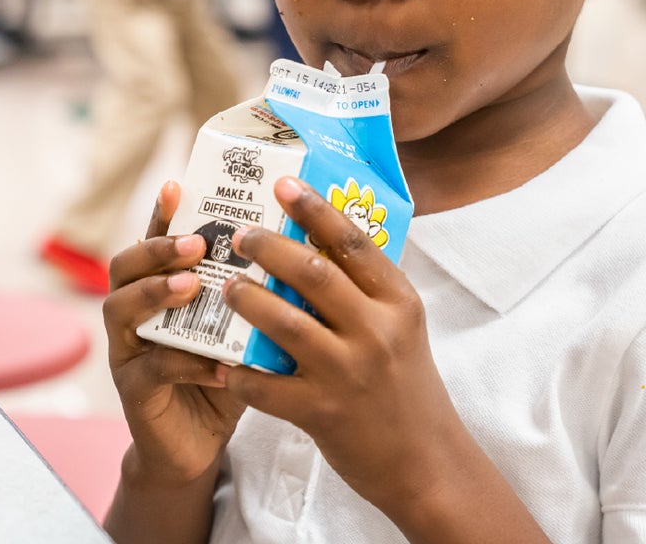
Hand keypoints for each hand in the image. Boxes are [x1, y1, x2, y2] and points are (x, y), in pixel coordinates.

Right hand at [103, 182, 246, 484]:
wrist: (198, 442)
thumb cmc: (224, 369)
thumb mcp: (240, 323)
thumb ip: (255, 288)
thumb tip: (303, 245)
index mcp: (160, 285)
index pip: (155, 239)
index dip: (162, 212)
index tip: (178, 185)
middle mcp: (134, 310)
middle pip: (125, 265)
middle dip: (157, 249)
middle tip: (195, 242)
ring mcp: (127, 349)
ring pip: (123, 309)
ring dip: (157, 293)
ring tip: (192, 286)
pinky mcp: (133, 391)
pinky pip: (152, 369)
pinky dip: (186, 363)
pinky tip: (220, 364)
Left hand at [217, 177, 463, 515]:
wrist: (425, 461)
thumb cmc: (406, 383)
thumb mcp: (400, 326)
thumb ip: (367, 288)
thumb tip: (321, 237)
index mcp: (398, 301)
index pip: (353, 242)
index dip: (315, 209)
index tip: (284, 185)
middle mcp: (375, 331)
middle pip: (314, 273)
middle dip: (269, 247)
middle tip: (240, 234)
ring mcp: (347, 373)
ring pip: (285, 322)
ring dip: (248, 299)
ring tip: (227, 285)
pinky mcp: (322, 413)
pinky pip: (267, 386)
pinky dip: (240, 372)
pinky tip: (219, 362)